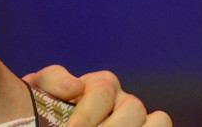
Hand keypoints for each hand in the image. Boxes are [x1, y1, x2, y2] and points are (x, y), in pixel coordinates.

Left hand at [23, 65, 171, 126]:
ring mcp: (139, 120)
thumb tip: (74, 87)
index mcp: (101, 86)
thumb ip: (53, 80)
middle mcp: (125, 101)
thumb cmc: (42, 112)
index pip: (103, 93)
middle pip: (133, 109)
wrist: (42, 122)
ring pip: (158, 120)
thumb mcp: (40, 91)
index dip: (87, 115)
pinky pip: (161, 126)